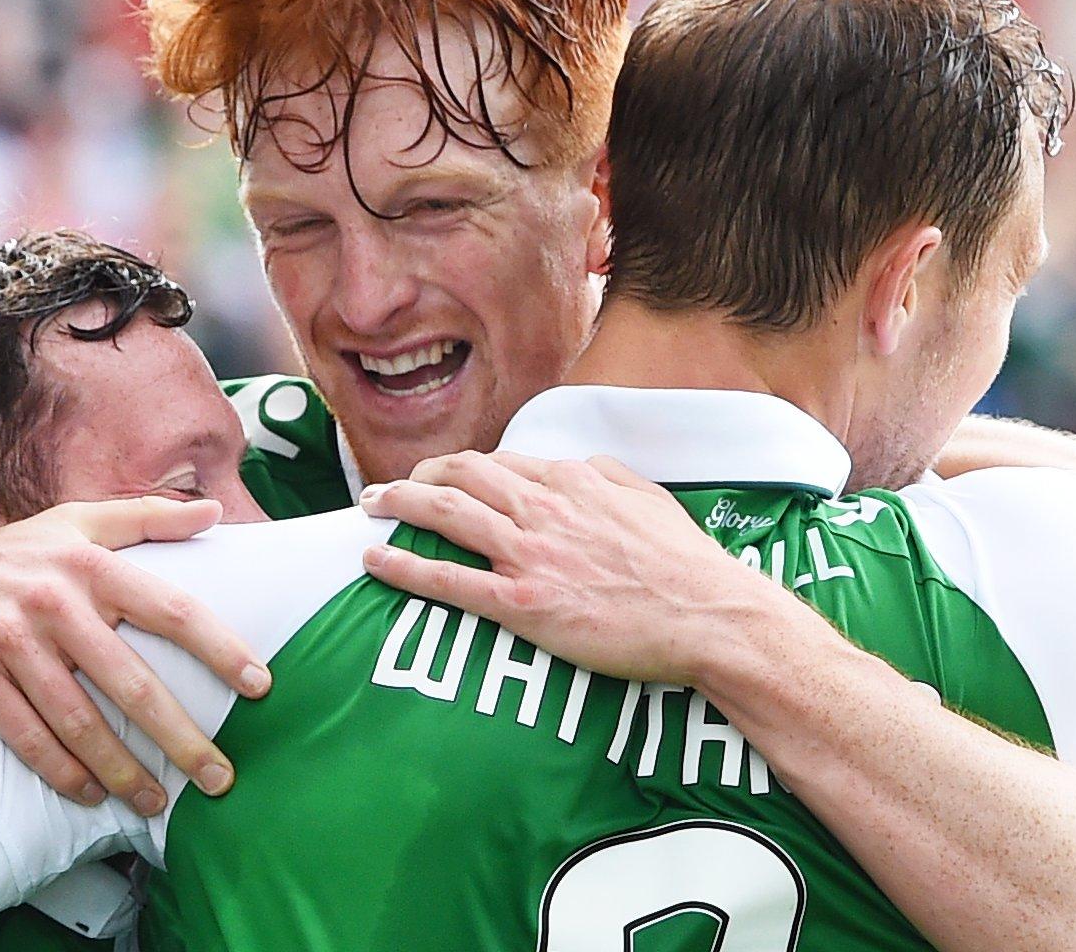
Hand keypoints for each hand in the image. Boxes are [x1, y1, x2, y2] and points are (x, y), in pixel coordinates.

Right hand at [0, 498, 266, 813]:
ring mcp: (11, 643)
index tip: (259, 684)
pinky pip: (28, 737)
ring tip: (157, 802)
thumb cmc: (4, 557)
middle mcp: (54, 602)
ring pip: (80, 722)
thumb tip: (213, 511)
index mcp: (88, 564)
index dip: (219, 647)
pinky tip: (89, 796)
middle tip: (219, 777)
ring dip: (123, 771)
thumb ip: (145, 517)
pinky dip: (61, 773)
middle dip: (181, 737)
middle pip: (131, 682)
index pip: (170, 609)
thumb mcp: (71, 523)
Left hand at [357, 452, 777, 686]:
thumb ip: (606, 475)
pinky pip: (451, 581)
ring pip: (448, 515)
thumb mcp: (648, 498)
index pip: (501, 462)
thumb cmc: (684, 564)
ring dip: (399, 506)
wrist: (706, 614)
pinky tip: (376, 560)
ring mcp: (531, 554)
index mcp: (573, 481)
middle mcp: (545, 508)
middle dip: (417, 476)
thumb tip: (577, 466)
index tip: (443, 477)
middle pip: (462, 476)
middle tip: (388, 489)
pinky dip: (406, 567)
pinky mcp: (524, 603)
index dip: (463, 468)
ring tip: (369, 507)